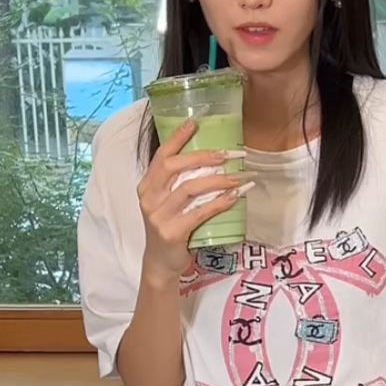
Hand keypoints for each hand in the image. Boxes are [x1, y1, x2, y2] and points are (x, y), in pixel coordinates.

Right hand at [136, 118, 248, 284]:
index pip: (161, 156)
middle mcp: (149, 198)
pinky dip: (219, 203)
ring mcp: (158, 216)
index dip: (177, 138)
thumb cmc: (169, 226)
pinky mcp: (171, 232)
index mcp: (147, 186)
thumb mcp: (167, 202)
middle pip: (175, 167)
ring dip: (218, 180)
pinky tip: (235, 197)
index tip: (195, 123)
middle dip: (204, 157)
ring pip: (190, 188)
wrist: (160, 263)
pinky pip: (200, 212)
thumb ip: (179, 182)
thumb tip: (212, 158)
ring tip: (239, 177)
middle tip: (229, 154)